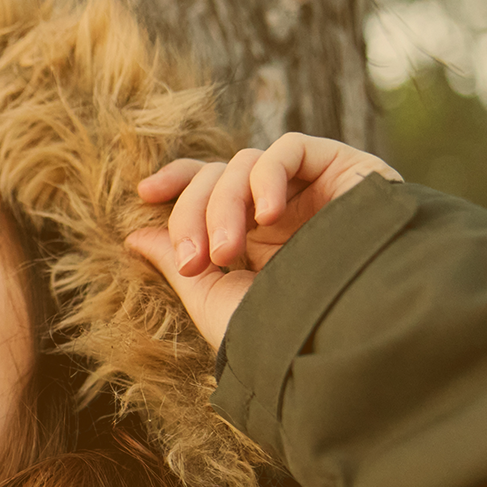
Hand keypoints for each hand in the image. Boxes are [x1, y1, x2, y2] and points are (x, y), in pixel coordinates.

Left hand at [126, 132, 401, 347]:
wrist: (350, 337)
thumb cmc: (284, 332)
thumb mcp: (214, 299)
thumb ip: (177, 262)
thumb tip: (136, 235)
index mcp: (255, 242)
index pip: (210, 189)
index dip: (178, 182)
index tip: (145, 194)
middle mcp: (285, 214)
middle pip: (218, 177)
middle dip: (193, 213)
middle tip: (195, 259)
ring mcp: (314, 191)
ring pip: (245, 164)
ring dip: (224, 204)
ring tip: (227, 253)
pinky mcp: (346, 170)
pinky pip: (290, 149)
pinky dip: (267, 177)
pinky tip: (269, 216)